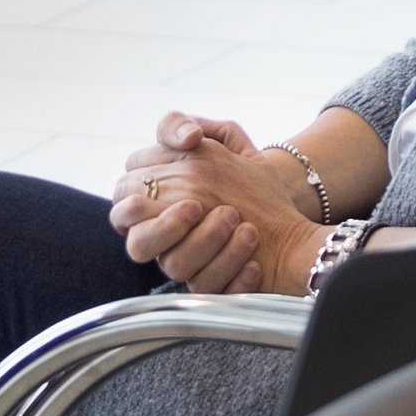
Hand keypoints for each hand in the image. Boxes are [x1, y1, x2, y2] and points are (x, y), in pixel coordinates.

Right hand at [110, 121, 322, 293]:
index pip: (124, 197)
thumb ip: (187, 125)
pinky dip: (235, 273)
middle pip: (137, 241)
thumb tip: (187, 136)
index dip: (138, 190)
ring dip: (206, 244)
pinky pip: (213, 290)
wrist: (291, 218)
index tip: (174, 177)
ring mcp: (191, 265)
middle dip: (164, 225)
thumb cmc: (250, 179)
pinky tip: (254, 262)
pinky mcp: (216, 288)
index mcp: (160, 202)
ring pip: (174, 267)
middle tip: (196, 207)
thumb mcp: (225, 141)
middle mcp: (170, 237)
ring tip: (242, 225)